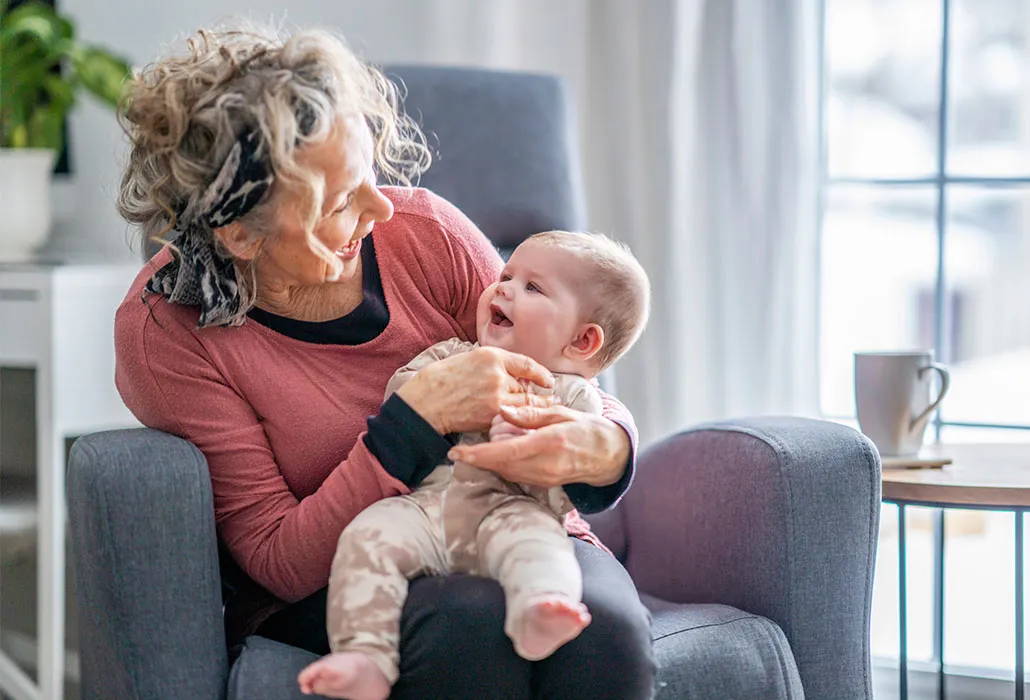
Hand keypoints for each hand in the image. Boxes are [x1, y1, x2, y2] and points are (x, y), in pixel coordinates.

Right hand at [395, 346, 556, 434]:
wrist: (424, 403)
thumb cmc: (441, 380)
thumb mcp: (468, 359)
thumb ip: (493, 364)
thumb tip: (516, 375)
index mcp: (491, 355)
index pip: (526, 363)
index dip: (541, 374)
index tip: (548, 381)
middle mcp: (497, 373)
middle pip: (526, 386)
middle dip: (532, 394)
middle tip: (541, 400)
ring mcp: (496, 396)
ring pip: (524, 403)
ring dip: (528, 408)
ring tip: (533, 413)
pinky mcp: (492, 415)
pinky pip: (513, 417)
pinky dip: (517, 419)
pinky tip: (517, 421)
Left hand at [448, 405, 630, 487]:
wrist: (608, 456)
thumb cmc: (586, 429)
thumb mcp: (561, 414)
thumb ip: (531, 413)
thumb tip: (503, 410)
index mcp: (548, 444)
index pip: (505, 453)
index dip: (478, 454)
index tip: (456, 452)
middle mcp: (544, 466)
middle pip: (499, 465)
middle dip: (481, 454)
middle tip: (480, 435)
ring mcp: (543, 478)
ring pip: (504, 471)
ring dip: (492, 457)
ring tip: (497, 437)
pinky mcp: (542, 483)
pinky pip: (515, 474)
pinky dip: (504, 462)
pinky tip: (507, 448)